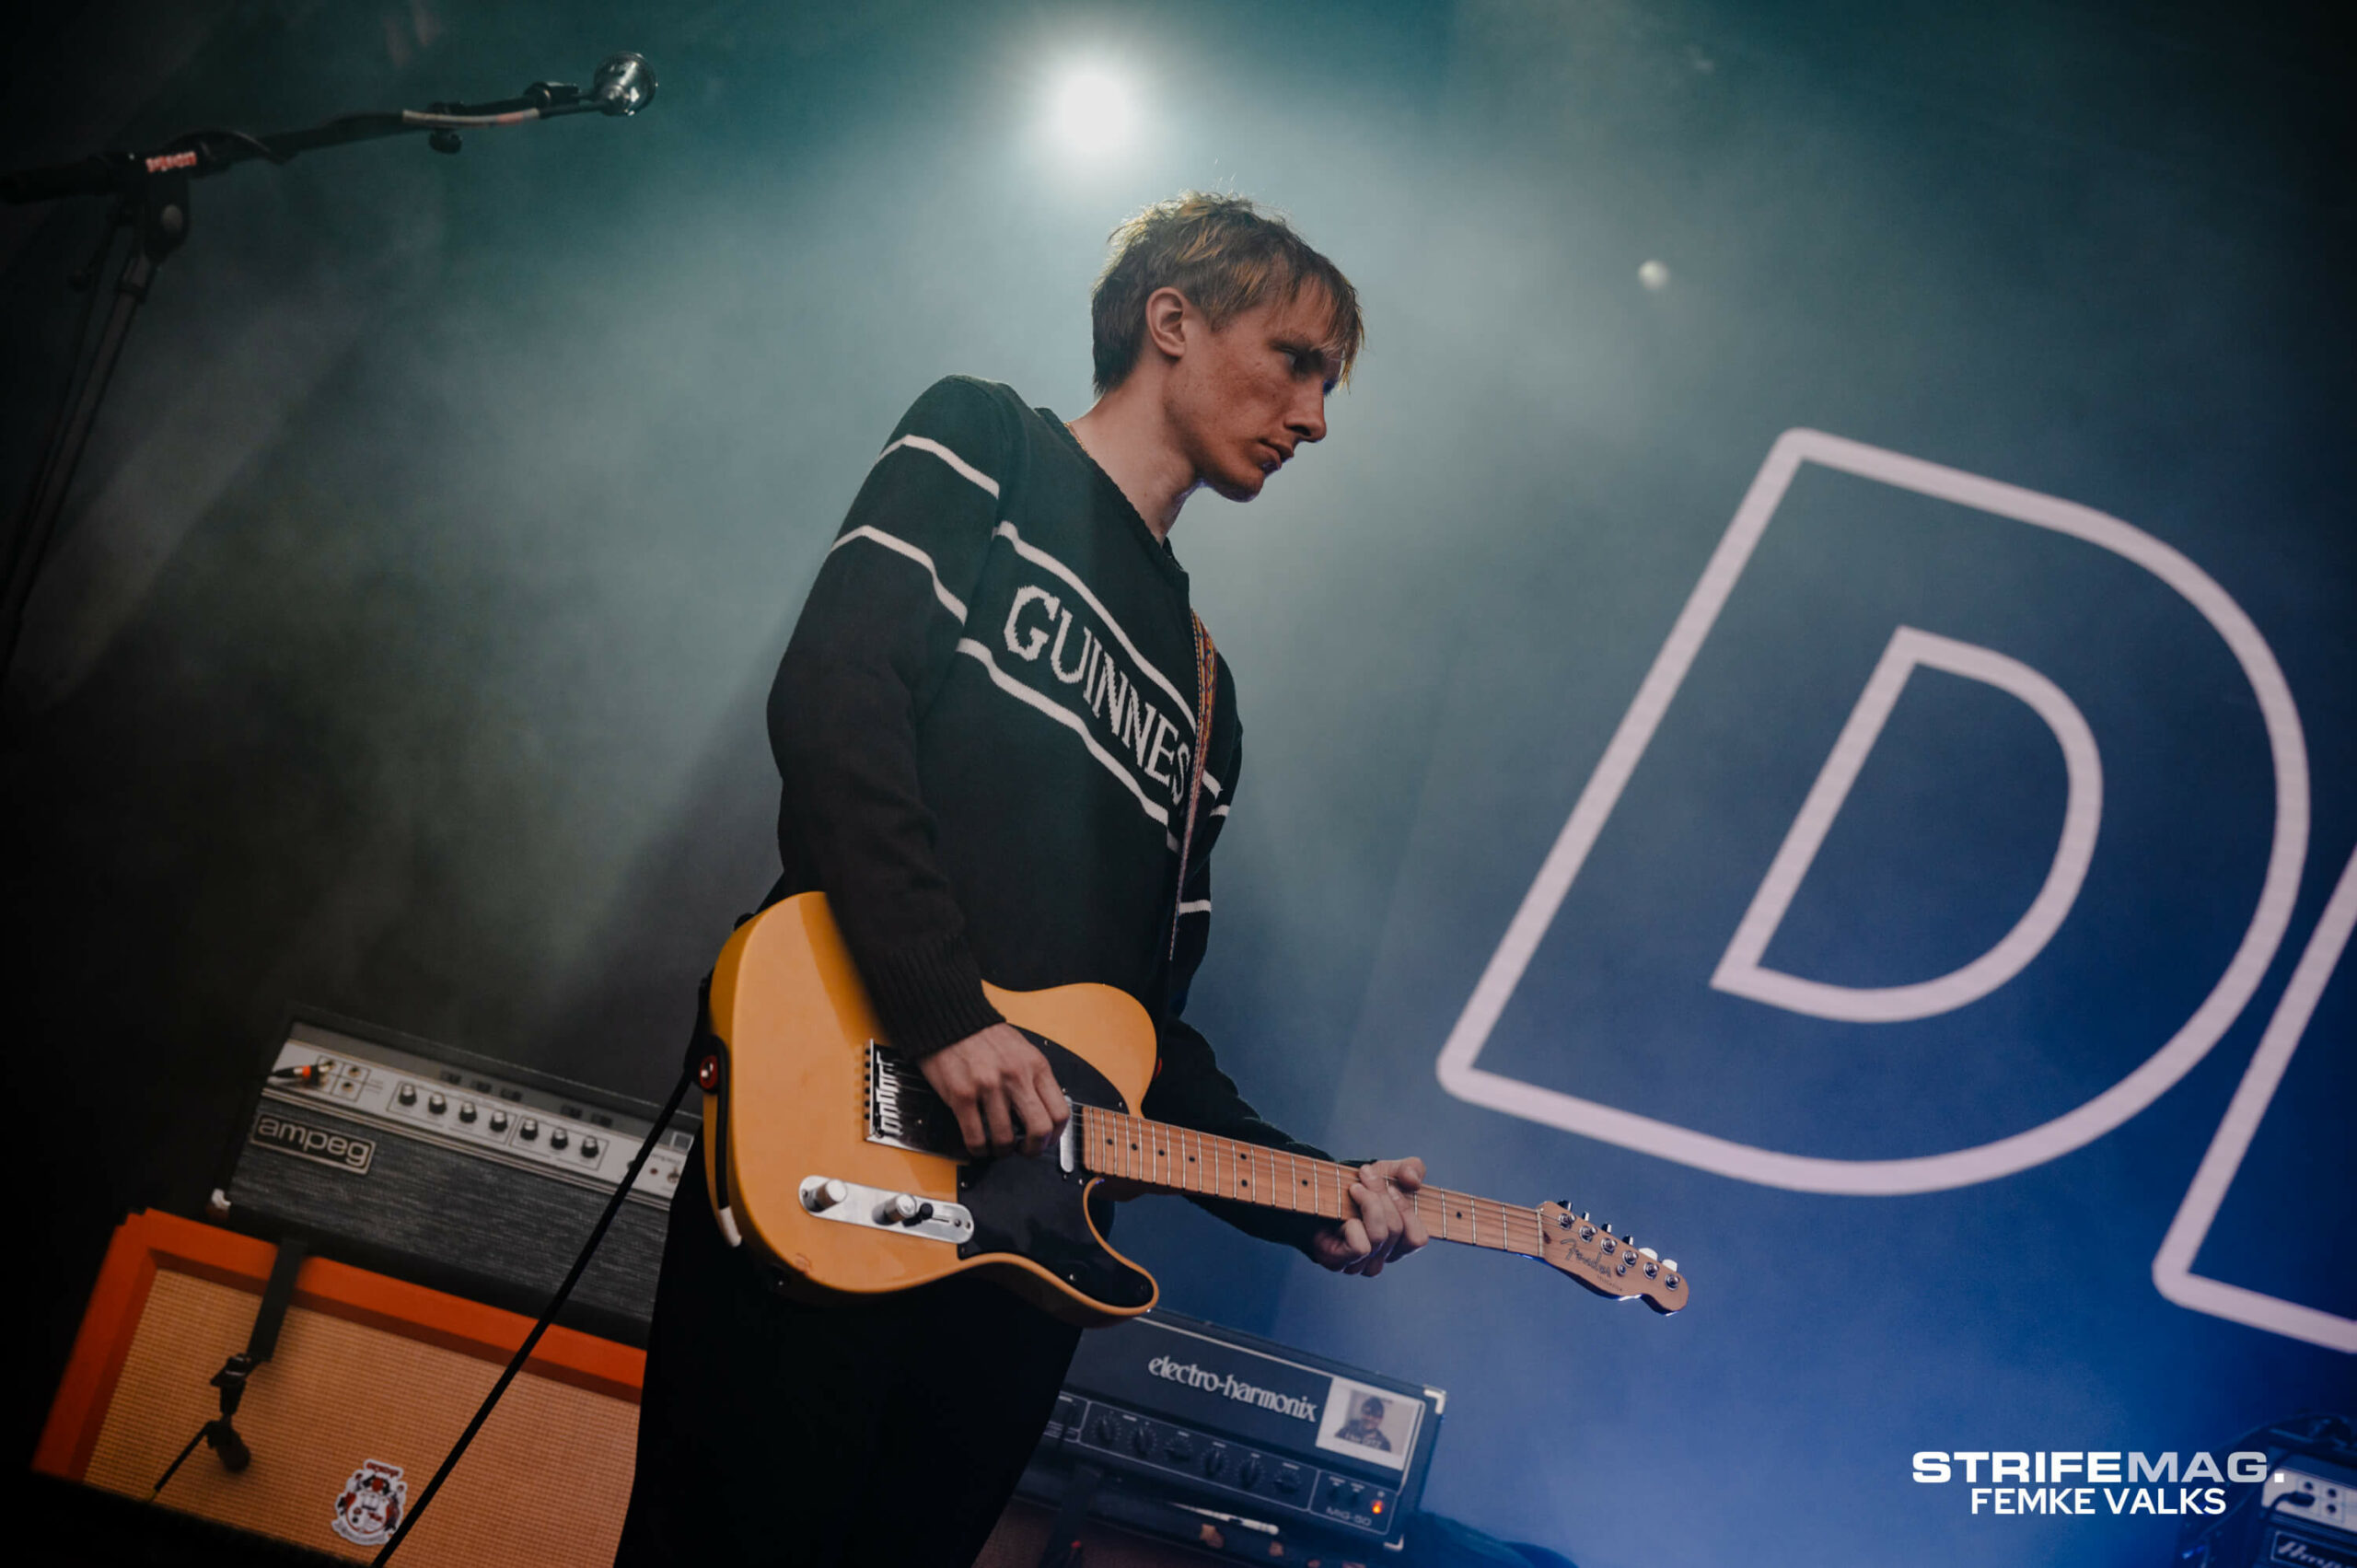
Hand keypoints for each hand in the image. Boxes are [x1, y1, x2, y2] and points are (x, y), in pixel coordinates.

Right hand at [918, 1023, 1070, 1157]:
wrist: (950, 1018)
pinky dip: (978, 1149)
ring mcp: (989, 1087)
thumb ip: (1034, 1079)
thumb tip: (1042, 1113)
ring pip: (1005, 1139)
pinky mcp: (962, 1095)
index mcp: (1035, 1066)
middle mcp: (1016, 1077)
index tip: (1046, 1140)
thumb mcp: (1022, 1051)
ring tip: (997, 1146)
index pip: (1060, 1112)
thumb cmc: (985, 1037)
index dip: (1055, 1136)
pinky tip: (978, 1145)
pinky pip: (975, 1137)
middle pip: (1040, 1130)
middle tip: (1024, 1150)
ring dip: (1002, 1150)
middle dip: (1034, 1149)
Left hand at [1309, 1157, 1429, 1276]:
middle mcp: (1380, 1259)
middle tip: (1365, 1175)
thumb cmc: (1355, 1187)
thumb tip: (1412, 1181)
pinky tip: (1343, 1215)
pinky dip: (1353, 1224)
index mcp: (1396, 1244)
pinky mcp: (1338, 1263)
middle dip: (1381, 1195)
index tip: (1391, 1186)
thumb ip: (1411, 1170)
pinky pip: (1360, 1246)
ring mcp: (1360, 1265)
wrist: (1315, 1193)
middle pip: (1395, 1230)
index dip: (1406, 1210)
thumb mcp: (1388, 1171)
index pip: (1417, 1239)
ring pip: (1379, 1236)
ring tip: (1354, 1188)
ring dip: (1368, 1204)